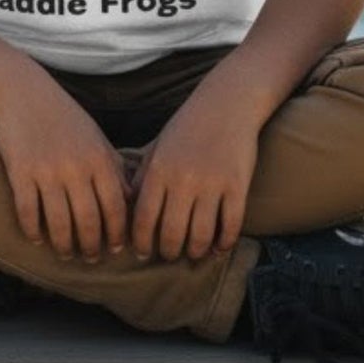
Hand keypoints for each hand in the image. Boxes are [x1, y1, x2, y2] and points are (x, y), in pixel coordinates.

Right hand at [0, 72, 130, 261]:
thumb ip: (114, 169)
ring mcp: (46, 170)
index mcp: (99, 159)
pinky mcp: (20, 171)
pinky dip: (33, 230)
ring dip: (64, 245)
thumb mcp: (96, 138)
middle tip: (90, 259)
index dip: (117, 234)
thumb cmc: (64, 118)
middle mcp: (75, 167)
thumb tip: (131, 201)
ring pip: (58, 222)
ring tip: (65, 254)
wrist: (23, 92)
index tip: (115, 249)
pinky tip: (37, 238)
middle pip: (88, 221)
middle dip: (91, 247)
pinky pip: (28, 211)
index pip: (116, 208)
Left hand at [129, 87, 260, 262]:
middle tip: (170, 257)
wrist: (226, 105)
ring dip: (196, 252)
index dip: (141, 242)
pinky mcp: (237, 186)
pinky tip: (219, 248)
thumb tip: (126, 207)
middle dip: (169, 252)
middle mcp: (182, 180)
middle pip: (172, 233)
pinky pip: (231, 226)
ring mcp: (211, 184)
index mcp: (158, 170)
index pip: (143, 218)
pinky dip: (225, 243)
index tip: (143, 254)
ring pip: (202, 236)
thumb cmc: (186, 128)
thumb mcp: (157, 147)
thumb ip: (143, 176)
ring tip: (194, 254)